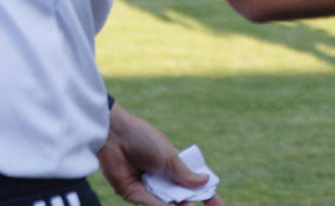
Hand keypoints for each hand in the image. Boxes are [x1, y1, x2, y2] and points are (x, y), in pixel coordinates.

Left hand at [98, 102, 223, 205]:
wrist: (116, 136)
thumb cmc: (144, 139)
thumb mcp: (169, 157)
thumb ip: (184, 174)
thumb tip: (205, 182)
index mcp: (172, 165)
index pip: (191, 182)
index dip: (205, 193)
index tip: (218, 204)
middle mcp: (160, 178)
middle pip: (180, 197)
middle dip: (190, 203)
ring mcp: (147, 186)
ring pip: (166, 203)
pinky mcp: (132, 193)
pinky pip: (150, 203)